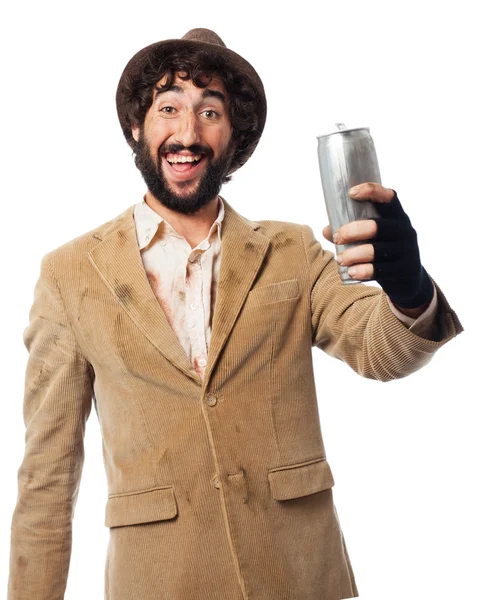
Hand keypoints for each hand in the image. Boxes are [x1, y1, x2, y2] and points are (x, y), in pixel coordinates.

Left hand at [322, 182, 434, 309]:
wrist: (409, 279)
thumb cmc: (384, 250)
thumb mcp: (373, 238)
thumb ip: (351, 232)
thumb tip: (326, 230)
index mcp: (397, 216)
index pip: (389, 197)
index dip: (372, 191)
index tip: (351, 193)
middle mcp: (405, 230)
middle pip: (378, 226)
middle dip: (353, 231)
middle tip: (336, 238)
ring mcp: (408, 250)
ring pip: (378, 250)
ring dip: (354, 254)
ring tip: (340, 259)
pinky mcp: (405, 269)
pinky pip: (382, 270)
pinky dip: (364, 271)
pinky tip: (351, 272)